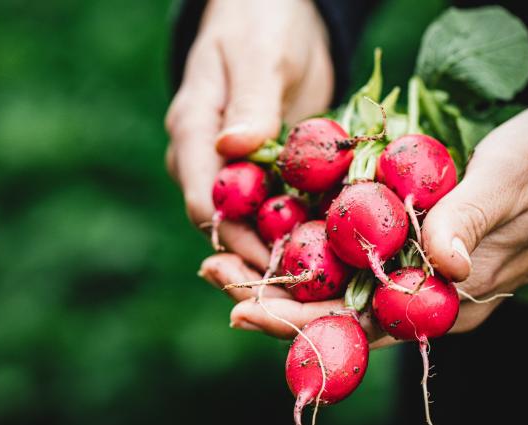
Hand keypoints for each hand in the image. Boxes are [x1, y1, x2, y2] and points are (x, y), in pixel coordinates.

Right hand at [165, 0, 333, 269]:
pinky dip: (300, 229)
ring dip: (281, 254)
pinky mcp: (265, 170)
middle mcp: (207, 160)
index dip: (235, 238)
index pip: (205, 200)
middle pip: (225, 226)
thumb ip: (250, 102)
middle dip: (258, 262)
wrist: (273, 12)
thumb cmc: (261, 22)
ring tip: (321, 284)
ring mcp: (234, 168)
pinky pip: (278, 208)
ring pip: (251, 225)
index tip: (273, 263)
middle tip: (301, 293)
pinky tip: (332, 250)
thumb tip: (233, 149)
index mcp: (194, 133)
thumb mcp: (260, 55)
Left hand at [200, 101, 527, 347]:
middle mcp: (424, 292)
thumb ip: (471, 222)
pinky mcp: (411, 237)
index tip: (243, 310)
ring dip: (278, 274)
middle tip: (211, 277)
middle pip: (334, 308)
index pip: (361, 322)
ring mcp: (416, 266)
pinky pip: (351, 251)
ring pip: (336, 282)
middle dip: (270, 299)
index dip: (299, 320)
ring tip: (220, 261)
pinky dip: (307, 247)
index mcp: (448, 298)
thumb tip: (438, 267)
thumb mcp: (514, 180)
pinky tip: (269, 236)